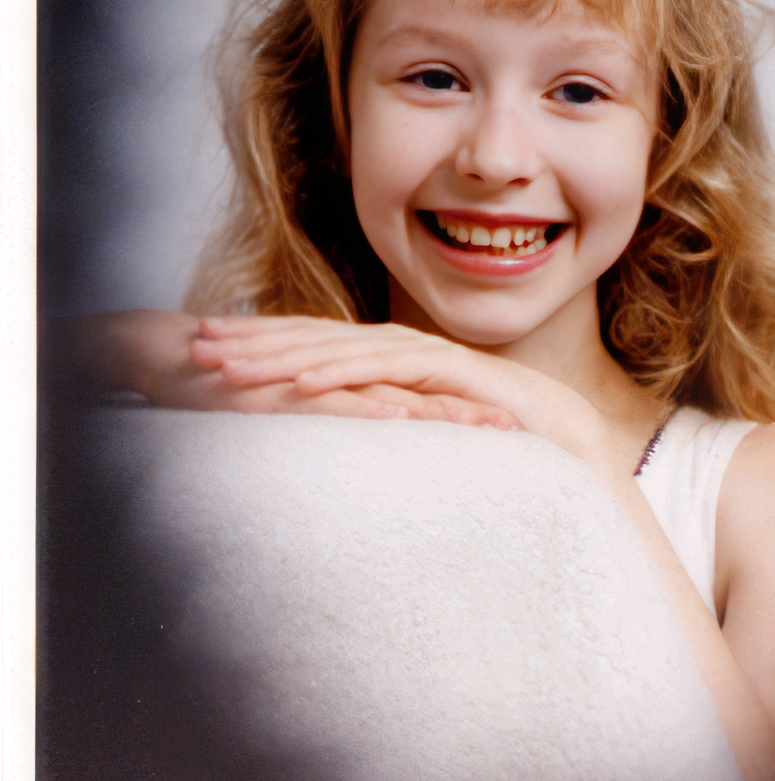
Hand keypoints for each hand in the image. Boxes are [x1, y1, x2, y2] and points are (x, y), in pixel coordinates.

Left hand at [190, 315, 615, 470]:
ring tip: (228, 368)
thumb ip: (384, 423)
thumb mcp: (424, 432)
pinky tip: (300, 386)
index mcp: (393, 360)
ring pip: (341, 351)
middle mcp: (403, 349)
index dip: (261, 343)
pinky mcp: (452, 376)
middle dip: (254, 340)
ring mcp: (427, 358)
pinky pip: (387, 373)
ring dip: (281, 356)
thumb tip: (338, 440)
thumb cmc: (499, 442)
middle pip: (315, 339)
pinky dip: (342, 376)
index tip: (209, 350)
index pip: (314, 345)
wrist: (574, 439)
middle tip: (195, 345)